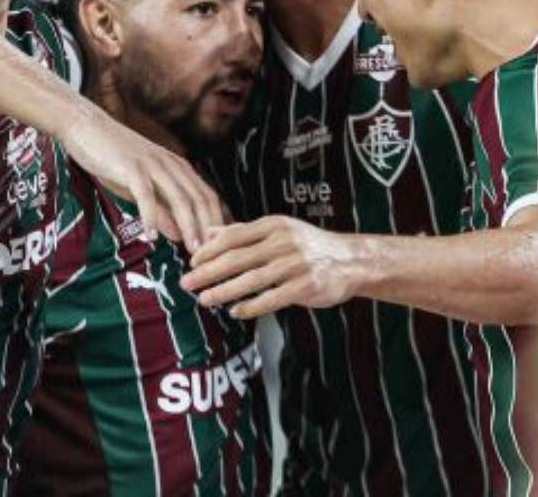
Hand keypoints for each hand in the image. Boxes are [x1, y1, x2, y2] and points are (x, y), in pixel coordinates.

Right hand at [61, 108, 224, 251]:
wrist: (87, 126)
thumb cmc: (114, 159)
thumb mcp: (143, 188)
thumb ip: (162, 209)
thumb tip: (180, 236)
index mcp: (178, 167)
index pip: (207, 196)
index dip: (216, 223)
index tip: (218, 249)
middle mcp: (171, 164)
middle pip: (199, 199)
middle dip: (207, 229)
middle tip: (210, 257)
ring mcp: (153, 164)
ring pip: (179, 198)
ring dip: (188, 226)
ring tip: (192, 250)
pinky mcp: (131, 166)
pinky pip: (145, 194)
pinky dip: (150, 216)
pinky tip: (150, 236)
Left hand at [180, 216, 358, 318]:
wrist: (351, 260)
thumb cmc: (308, 245)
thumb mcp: (277, 230)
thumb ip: (242, 232)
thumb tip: (208, 232)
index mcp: (273, 225)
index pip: (234, 236)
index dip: (210, 250)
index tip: (191, 262)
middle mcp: (283, 242)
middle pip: (237, 258)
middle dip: (208, 272)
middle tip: (186, 283)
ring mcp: (295, 264)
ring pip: (252, 280)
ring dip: (225, 291)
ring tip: (205, 300)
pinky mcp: (305, 286)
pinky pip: (272, 298)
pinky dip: (252, 306)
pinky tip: (235, 312)